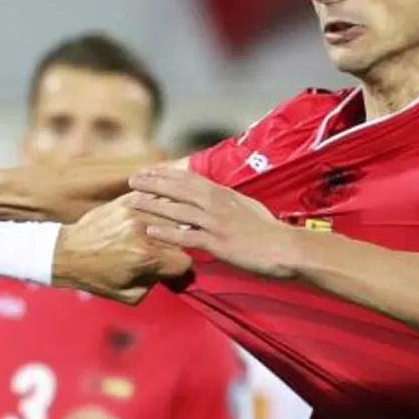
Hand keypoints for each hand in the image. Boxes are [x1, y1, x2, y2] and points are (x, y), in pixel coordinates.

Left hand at [52, 197, 192, 300]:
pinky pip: (153, 200)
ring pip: (170, 214)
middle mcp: (143, 230)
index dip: (179, 266)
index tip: (170, 266)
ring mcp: (134, 212)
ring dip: (170, 223)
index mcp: (145, 256)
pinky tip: (154, 213)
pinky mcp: (125, 201)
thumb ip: (155, 284)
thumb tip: (171, 271)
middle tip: (167, 249)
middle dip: (176, 245)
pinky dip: (157, 207)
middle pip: (181, 235)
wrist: (65, 252)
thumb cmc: (96, 277)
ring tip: (163, 230)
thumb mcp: (129, 294)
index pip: (184, 260)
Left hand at [127, 165, 298, 278]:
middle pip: (178, 189)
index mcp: (223, 193)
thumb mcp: (246, 206)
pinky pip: (187, 236)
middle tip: (132, 180)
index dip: (166, 174)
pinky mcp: (218, 242)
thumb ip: (226, 200)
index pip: (188, 178)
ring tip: (133, 201)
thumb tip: (210, 196)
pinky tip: (151, 231)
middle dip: (153, 183)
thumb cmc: (269, 230)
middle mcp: (217, 204)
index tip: (148, 170)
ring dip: (154, 205)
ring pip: (178, 210)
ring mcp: (216, 222)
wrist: (286, 248)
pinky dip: (168, 233)